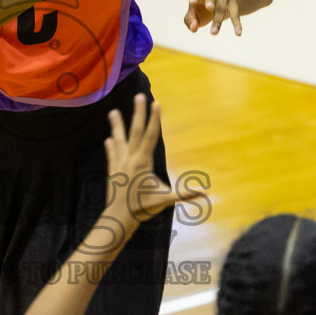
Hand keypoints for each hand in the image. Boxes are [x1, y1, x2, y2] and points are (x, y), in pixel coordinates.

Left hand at [102, 95, 206, 229]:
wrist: (117, 218)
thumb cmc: (142, 209)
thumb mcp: (165, 201)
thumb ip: (185, 194)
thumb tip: (206, 194)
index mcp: (143, 162)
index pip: (151, 136)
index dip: (155, 119)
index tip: (157, 103)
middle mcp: (130, 158)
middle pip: (135, 131)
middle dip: (138, 113)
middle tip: (139, 96)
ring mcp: (119, 164)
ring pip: (119, 139)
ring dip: (117, 125)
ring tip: (113, 111)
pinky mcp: (112, 170)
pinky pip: (112, 154)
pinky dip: (111, 146)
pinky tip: (109, 139)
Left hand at [184, 0, 240, 35]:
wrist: (217, 7)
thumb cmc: (201, 11)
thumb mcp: (193, 15)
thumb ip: (190, 21)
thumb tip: (193, 28)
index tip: (191, 2)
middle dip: (210, 0)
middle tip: (209, 8)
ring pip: (222, 5)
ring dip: (219, 19)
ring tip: (214, 32)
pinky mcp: (233, 3)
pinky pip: (235, 13)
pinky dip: (236, 23)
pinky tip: (238, 33)